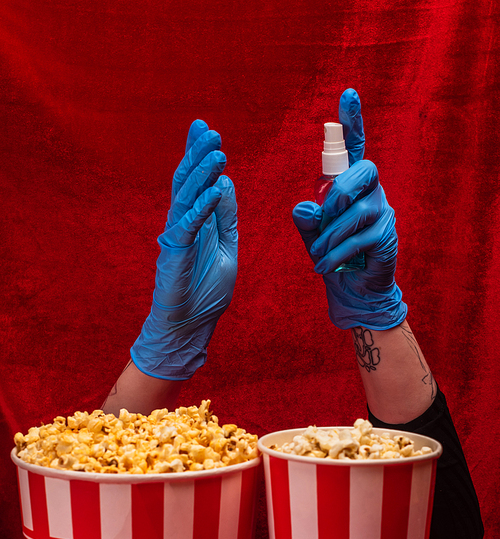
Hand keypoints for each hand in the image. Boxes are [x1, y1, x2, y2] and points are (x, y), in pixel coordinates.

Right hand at [131, 120, 237, 379]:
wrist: (189, 326)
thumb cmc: (206, 292)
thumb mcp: (227, 249)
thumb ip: (225, 219)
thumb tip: (225, 184)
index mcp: (195, 222)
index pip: (196, 183)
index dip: (199, 156)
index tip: (206, 131)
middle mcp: (183, 225)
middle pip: (187, 182)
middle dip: (198, 155)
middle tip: (209, 131)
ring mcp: (176, 238)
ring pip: (186, 198)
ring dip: (201, 174)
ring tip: (217, 153)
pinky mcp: (175, 254)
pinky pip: (188, 226)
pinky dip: (201, 207)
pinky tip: (215, 190)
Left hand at [292, 89, 406, 329]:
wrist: (353, 289)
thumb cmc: (332, 253)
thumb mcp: (312, 235)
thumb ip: (306, 219)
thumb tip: (302, 207)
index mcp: (351, 183)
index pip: (353, 147)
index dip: (352, 122)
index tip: (347, 94)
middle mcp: (370, 191)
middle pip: (363, 171)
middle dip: (339, 192)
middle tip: (323, 216)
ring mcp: (382, 212)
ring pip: (357, 210)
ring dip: (330, 234)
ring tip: (316, 254)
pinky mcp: (385, 236)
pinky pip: (359, 239)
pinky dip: (336, 254)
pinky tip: (323, 267)